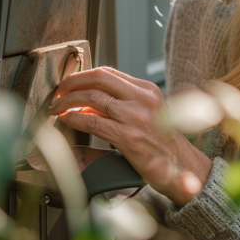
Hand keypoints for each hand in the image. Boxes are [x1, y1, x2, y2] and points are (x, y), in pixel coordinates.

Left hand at [49, 66, 212, 205]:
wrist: (181, 166)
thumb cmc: (162, 143)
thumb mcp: (148, 113)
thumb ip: (121, 104)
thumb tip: (86, 103)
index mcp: (147, 90)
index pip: (109, 73)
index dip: (84, 75)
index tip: (70, 83)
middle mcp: (142, 98)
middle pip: (100, 77)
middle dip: (73, 82)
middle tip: (59, 91)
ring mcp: (135, 116)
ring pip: (93, 97)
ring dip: (68, 101)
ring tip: (58, 108)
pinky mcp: (128, 136)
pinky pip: (93, 121)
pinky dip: (75, 118)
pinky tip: (67, 121)